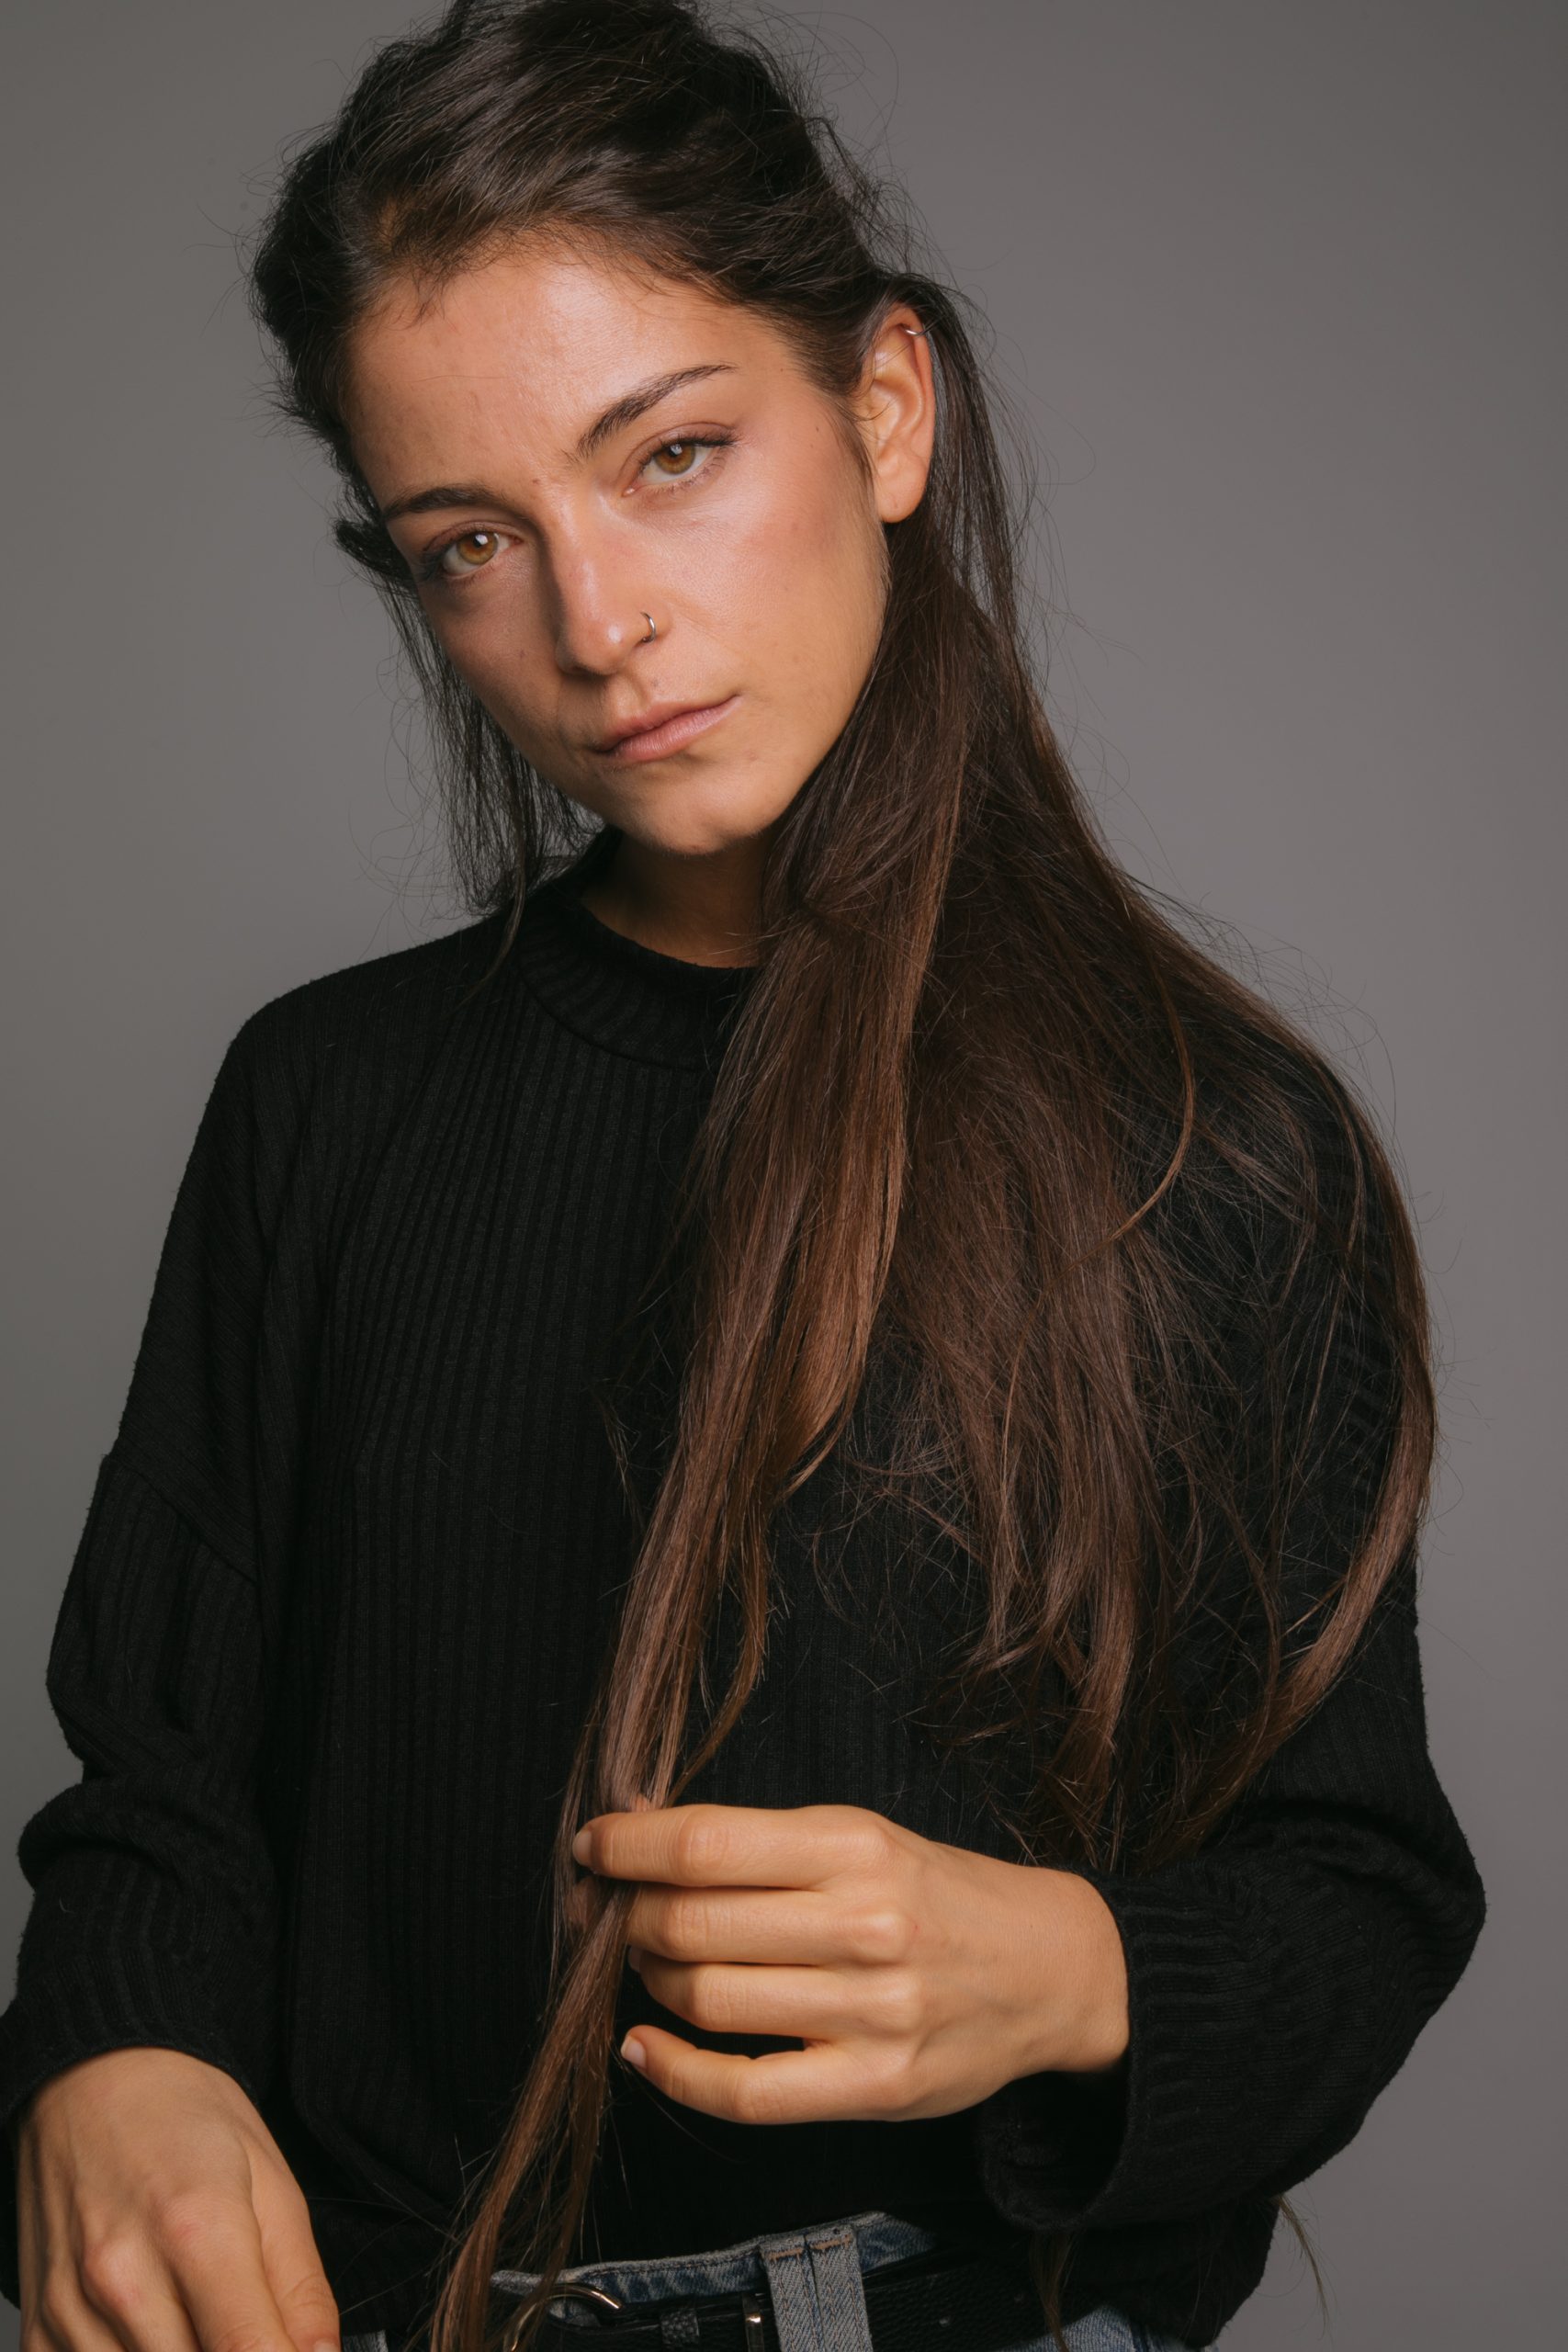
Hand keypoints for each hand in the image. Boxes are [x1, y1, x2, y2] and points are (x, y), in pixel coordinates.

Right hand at [11, 2046, 339, 2351]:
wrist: (96, 2077)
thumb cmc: (186, 2118)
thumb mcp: (273, 2183)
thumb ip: (301, 2288)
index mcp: (198, 2228)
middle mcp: (123, 2275)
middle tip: (248, 2323)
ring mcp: (71, 2307)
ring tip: (198, 2315)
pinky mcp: (38, 2327)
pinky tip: (150, 2329)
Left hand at [571, 1800, 1128, 2124]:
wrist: (1050, 1969)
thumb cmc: (937, 1894)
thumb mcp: (862, 1836)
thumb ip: (760, 1841)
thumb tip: (638, 1832)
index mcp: (856, 1846)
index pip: (705, 1844)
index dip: (628, 1847)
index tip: (592, 1847)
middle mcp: (865, 1925)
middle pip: (692, 1923)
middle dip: (631, 1917)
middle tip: (622, 1912)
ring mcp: (872, 2013)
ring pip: (707, 2000)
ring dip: (651, 1980)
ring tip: (652, 1964)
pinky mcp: (875, 2088)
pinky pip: (743, 2092)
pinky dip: (673, 2072)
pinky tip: (644, 2047)